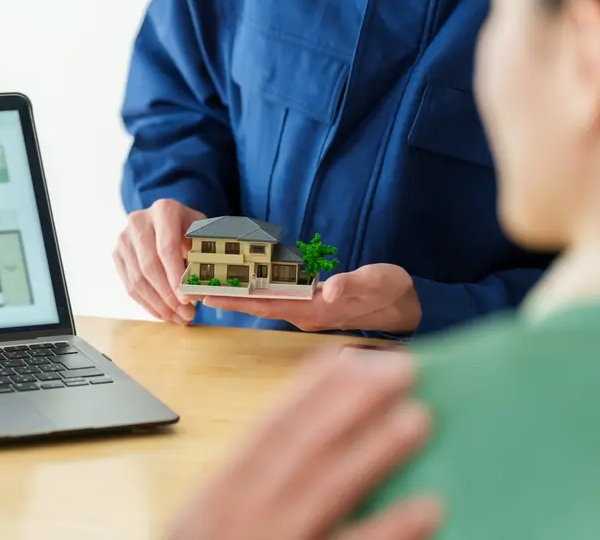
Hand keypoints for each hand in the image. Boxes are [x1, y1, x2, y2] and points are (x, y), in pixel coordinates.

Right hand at [114, 199, 204, 324]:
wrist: (168, 221)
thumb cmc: (191, 229)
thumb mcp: (203, 233)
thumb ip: (204, 255)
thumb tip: (200, 289)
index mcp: (164, 210)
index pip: (167, 248)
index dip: (176, 276)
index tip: (187, 299)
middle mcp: (139, 221)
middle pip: (150, 266)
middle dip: (168, 296)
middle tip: (187, 315)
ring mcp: (124, 238)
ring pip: (137, 279)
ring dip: (159, 305)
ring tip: (178, 318)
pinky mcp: (117, 254)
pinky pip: (129, 286)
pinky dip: (147, 304)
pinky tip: (164, 314)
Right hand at [164, 348, 439, 539]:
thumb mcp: (207, 522)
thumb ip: (246, 482)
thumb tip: (306, 429)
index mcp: (218, 496)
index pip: (269, 431)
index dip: (310, 391)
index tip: (349, 359)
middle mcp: (242, 517)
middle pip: (302, 449)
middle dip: (350, 403)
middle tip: (399, 370)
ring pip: (326, 491)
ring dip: (374, 451)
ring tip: (418, 418)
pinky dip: (389, 530)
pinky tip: (429, 506)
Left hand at [201, 264, 421, 333]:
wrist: (406, 308)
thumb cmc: (392, 293)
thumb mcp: (379, 284)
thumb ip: (356, 285)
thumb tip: (333, 288)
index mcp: (316, 309)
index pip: (268, 303)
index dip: (238, 297)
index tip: (210, 293)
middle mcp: (305, 314)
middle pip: (257, 305)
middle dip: (225, 297)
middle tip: (193, 289)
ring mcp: (307, 312)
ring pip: (263, 302)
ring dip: (236, 294)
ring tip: (207, 285)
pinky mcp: (311, 306)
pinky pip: (275, 297)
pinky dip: (253, 290)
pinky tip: (238, 284)